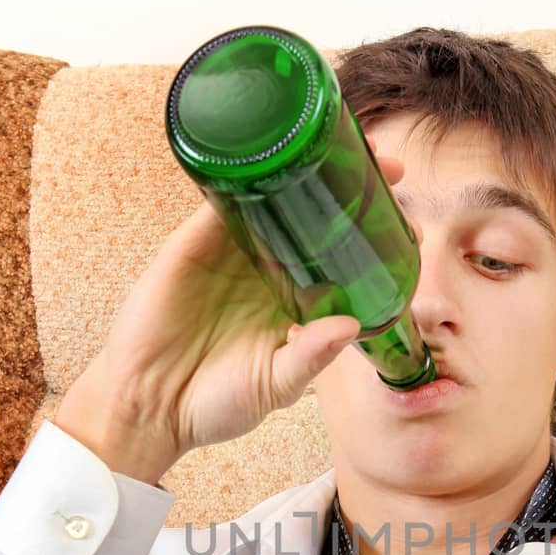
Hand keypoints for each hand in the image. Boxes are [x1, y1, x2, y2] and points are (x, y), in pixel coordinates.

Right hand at [55, 144, 404, 479]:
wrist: (148, 408)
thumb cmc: (214, 404)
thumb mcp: (276, 384)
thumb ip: (311, 357)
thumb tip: (351, 326)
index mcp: (291, 301)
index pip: (337, 257)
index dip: (369, 236)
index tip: (407, 222)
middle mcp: (264, 270)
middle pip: (311, 217)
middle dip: (348, 190)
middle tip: (390, 168)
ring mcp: (228, 252)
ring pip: (273, 198)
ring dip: (306, 169)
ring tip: (348, 146)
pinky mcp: (192, 243)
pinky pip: (221, 199)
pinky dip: (245, 173)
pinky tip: (273, 151)